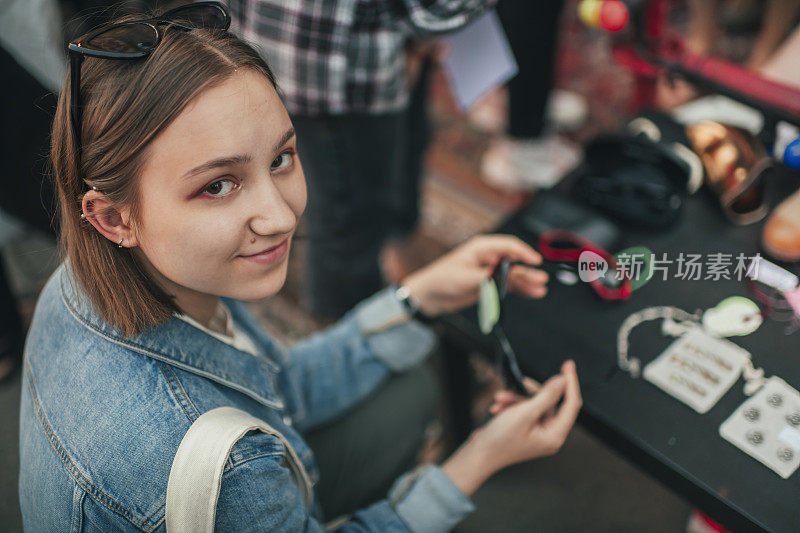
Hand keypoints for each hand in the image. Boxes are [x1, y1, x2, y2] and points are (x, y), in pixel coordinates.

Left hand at [400, 234, 548, 316]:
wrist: (429, 296)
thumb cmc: (441, 279)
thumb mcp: (467, 278)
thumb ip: (489, 277)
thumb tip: (508, 277)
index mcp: (481, 248)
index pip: (508, 246)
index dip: (523, 252)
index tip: (534, 260)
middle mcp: (488, 258)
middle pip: (514, 262)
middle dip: (528, 271)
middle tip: (540, 278)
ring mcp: (489, 271)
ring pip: (513, 275)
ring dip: (526, 282)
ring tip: (540, 289)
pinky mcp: (489, 284)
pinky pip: (508, 286)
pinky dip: (519, 290)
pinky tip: (531, 293)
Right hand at [441, 361, 581, 495]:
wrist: (478, 455)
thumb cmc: (499, 441)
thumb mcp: (523, 414)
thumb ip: (546, 396)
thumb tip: (562, 381)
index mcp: (554, 435)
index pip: (571, 404)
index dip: (570, 383)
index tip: (568, 365)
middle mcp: (548, 434)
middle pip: (550, 402)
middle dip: (530, 392)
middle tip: (519, 383)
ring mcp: (537, 432)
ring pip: (534, 403)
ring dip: (516, 398)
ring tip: (500, 398)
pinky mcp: (526, 429)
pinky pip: (524, 409)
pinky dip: (512, 405)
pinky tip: (498, 407)